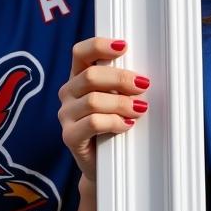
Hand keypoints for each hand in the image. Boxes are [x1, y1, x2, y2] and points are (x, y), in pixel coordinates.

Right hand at [57, 37, 149, 183]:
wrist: (104, 164)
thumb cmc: (114, 124)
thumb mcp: (118, 97)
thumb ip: (123, 83)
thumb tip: (145, 75)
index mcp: (79, 76)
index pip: (81, 53)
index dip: (100, 46)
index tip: (124, 47)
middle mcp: (68, 92)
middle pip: (91, 76)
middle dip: (121, 79)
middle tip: (143, 85)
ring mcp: (66, 114)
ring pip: (94, 100)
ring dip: (122, 103)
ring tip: (140, 109)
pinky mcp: (69, 136)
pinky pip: (93, 123)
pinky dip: (115, 122)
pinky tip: (127, 124)